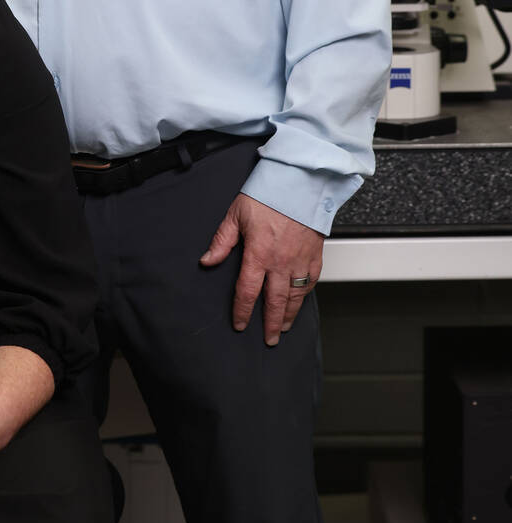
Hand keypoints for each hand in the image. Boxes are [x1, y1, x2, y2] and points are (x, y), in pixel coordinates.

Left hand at [200, 193, 323, 345]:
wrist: (300, 182)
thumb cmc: (268, 194)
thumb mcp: (236, 214)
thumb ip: (222, 241)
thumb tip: (207, 261)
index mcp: (259, 254)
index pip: (247, 291)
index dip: (242, 311)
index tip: (239, 323)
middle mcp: (281, 262)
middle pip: (274, 302)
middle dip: (269, 324)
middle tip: (268, 340)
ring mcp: (300, 261)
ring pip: (294, 297)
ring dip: (288, 315)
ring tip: (282, 328)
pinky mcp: (315, 255)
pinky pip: (310, 283)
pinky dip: (304, 296)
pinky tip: (299, 302)